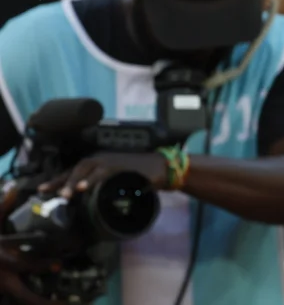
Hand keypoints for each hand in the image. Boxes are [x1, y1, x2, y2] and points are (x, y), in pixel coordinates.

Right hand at [0, 182, 60, 304]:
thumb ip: (2, 206)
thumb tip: (13, 186)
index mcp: (1, 258)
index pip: (22, 264)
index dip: (41, 265)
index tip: (59, 265)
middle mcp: (2, 277)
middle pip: (25, 294)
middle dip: (44, 299)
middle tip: (68, 300)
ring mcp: (2, 286)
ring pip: (24, 300)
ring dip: (42, 304)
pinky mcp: (4, 290)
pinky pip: (22, 299)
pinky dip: (35, 302)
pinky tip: (54, 304)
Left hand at [37, 152, 168, 199]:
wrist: (163, 168)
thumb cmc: (141, 176)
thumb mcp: (119, 182)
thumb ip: (104, 188)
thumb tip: (88, 201)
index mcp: (100, 163)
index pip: (74, 170)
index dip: (58, 179)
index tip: (43, 189)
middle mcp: (102, 159)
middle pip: (75, 168)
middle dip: (60, 180)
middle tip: (46, 192)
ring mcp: (110, 160)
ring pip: (85, 168)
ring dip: (73, 181)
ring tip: (64, 194)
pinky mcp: (119, 165)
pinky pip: (101, 172)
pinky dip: (91, 179)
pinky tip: (82, 187)